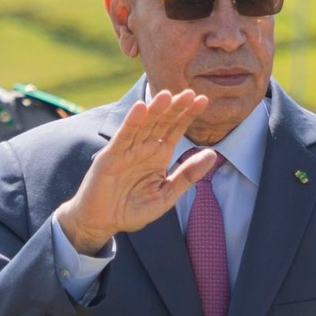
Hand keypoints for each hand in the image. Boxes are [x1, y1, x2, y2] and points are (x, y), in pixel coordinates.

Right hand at [56, 88, 216, 253]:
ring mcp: (126, 150)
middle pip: (161, 123)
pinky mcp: (110, 157)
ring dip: (154, 110)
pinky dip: (131, 123)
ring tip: (167, 95)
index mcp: (159, 154)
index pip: (176, 129)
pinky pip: (122, 137)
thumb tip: (213, 155)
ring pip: (143, 125)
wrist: (102, 222)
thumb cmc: (132, 209)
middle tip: (190, 93)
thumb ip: (188, 174)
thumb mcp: (167, 193)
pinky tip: (140, 108)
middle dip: (175, 108)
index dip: (188, 114)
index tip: (203, 100)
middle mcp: (144, 148)